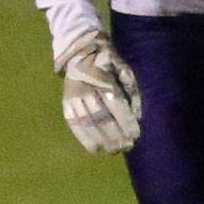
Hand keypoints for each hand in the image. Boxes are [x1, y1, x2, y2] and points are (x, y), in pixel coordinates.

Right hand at [58, 29, 141, 153]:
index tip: (135, 135)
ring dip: (101, 140)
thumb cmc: (108, 63)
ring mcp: (73, 98)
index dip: (125, 122)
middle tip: (127, 146)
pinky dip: (84, 139)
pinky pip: (74, 125)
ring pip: (87, 123)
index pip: (115, 104)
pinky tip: (94, 149)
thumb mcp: (125, 71)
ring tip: (113, 150)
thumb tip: (137, 116)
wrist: (81, 53)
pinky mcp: (66, 104)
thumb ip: (132, 92)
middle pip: (101, 117)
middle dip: (115, 135)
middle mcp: (86, 90)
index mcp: (103, 80)